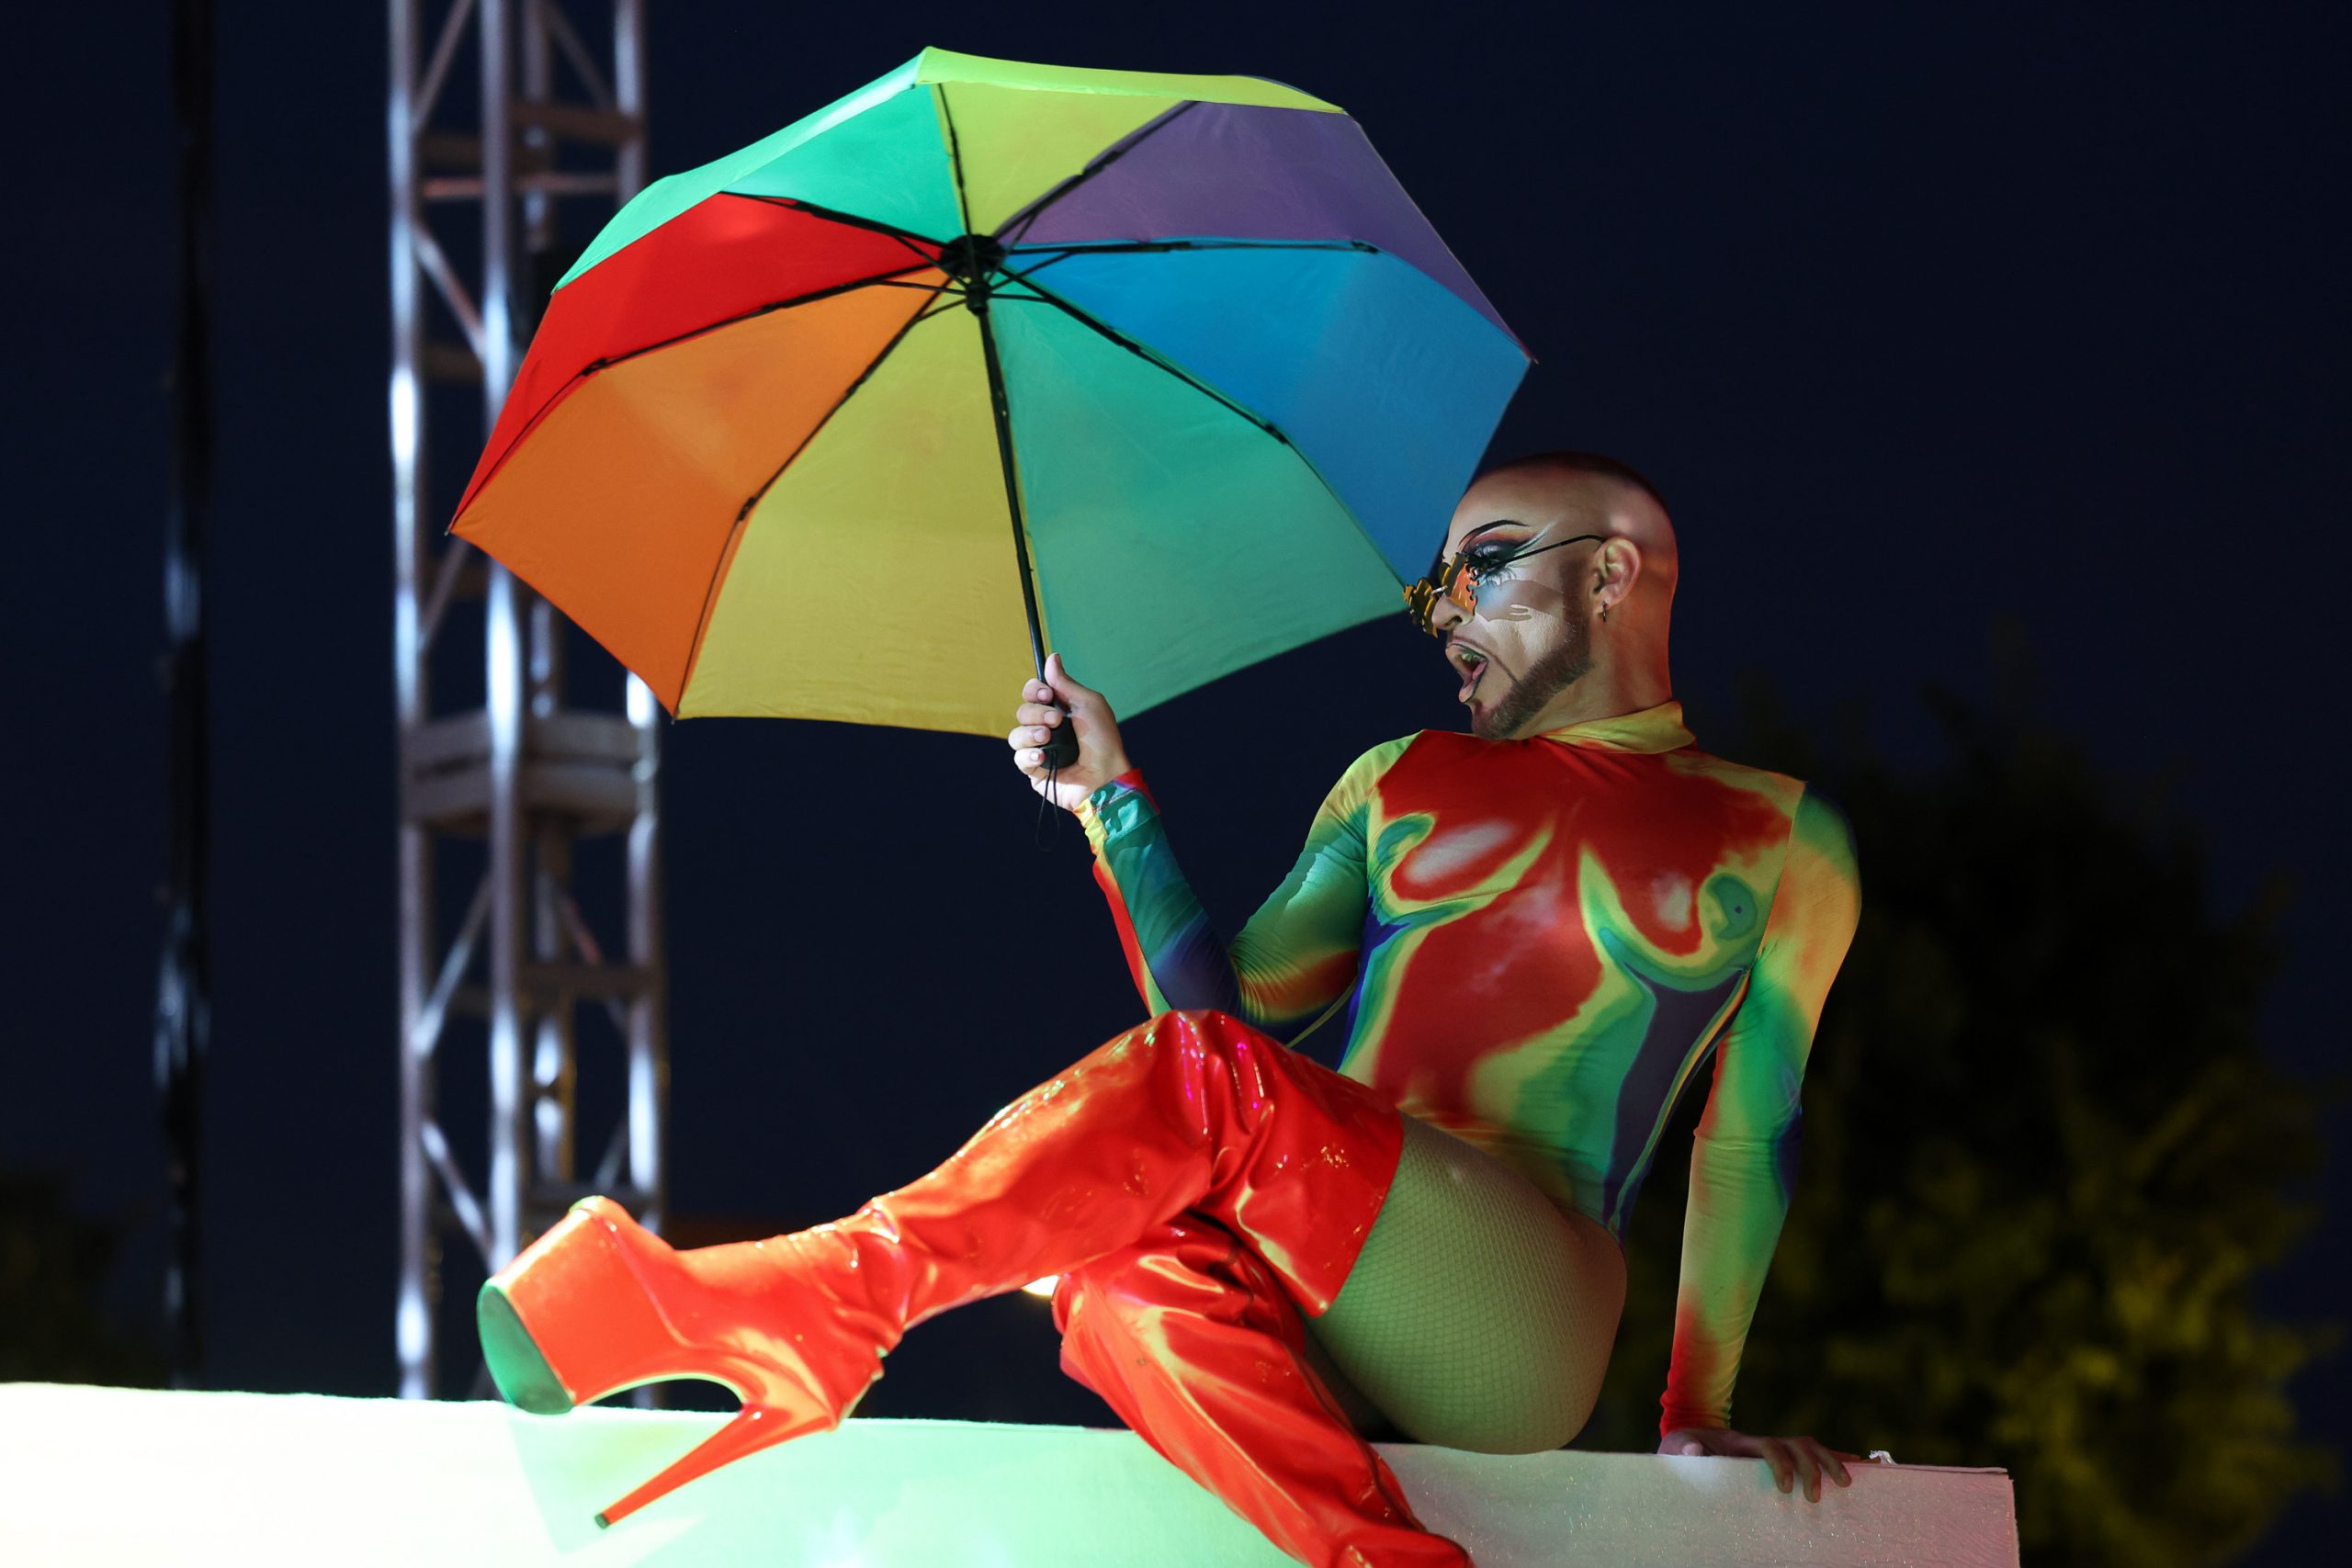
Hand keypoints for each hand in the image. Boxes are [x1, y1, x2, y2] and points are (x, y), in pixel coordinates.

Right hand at [1008, 652, 1131, 812]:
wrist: (1105, 777)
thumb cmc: (1103, 740)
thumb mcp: (1088, 704)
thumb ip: (1065, 683)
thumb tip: (1052, 657)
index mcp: (1060, 710)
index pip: (1033, 694)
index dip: (1034, 691)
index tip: (1048, 695)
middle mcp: (1048, 729)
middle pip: (1022, 711)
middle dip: (1036, 713)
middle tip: (1056, 721)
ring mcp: (1041, 750)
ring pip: (1015, 734)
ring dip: (1030, 733)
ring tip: (1047, 739)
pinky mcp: (1035, 771)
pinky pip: (1018, 758)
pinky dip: (1028, 755)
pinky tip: (1042, 757)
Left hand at [1658, 1427, 1861, 1502]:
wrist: (1684, 1440)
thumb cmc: (1680, 1450)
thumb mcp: (1677, 1449)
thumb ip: (1685, 1450)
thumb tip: (1694, 1450)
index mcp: (1739, 1443)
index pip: (1769, 1445)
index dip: (1781, 1463)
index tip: (1786, 1488)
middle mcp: (1760, 1442)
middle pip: (1797, 1444)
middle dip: (1813, 1467)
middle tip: (1815, 1497)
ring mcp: (1771, 1448)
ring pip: (1809, 1447)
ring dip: (1830, 1461)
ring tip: (1847, 1484)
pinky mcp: (1778, 1459)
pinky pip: (1809, 1456)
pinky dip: (1834, 1458)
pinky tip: (1858, 1465)